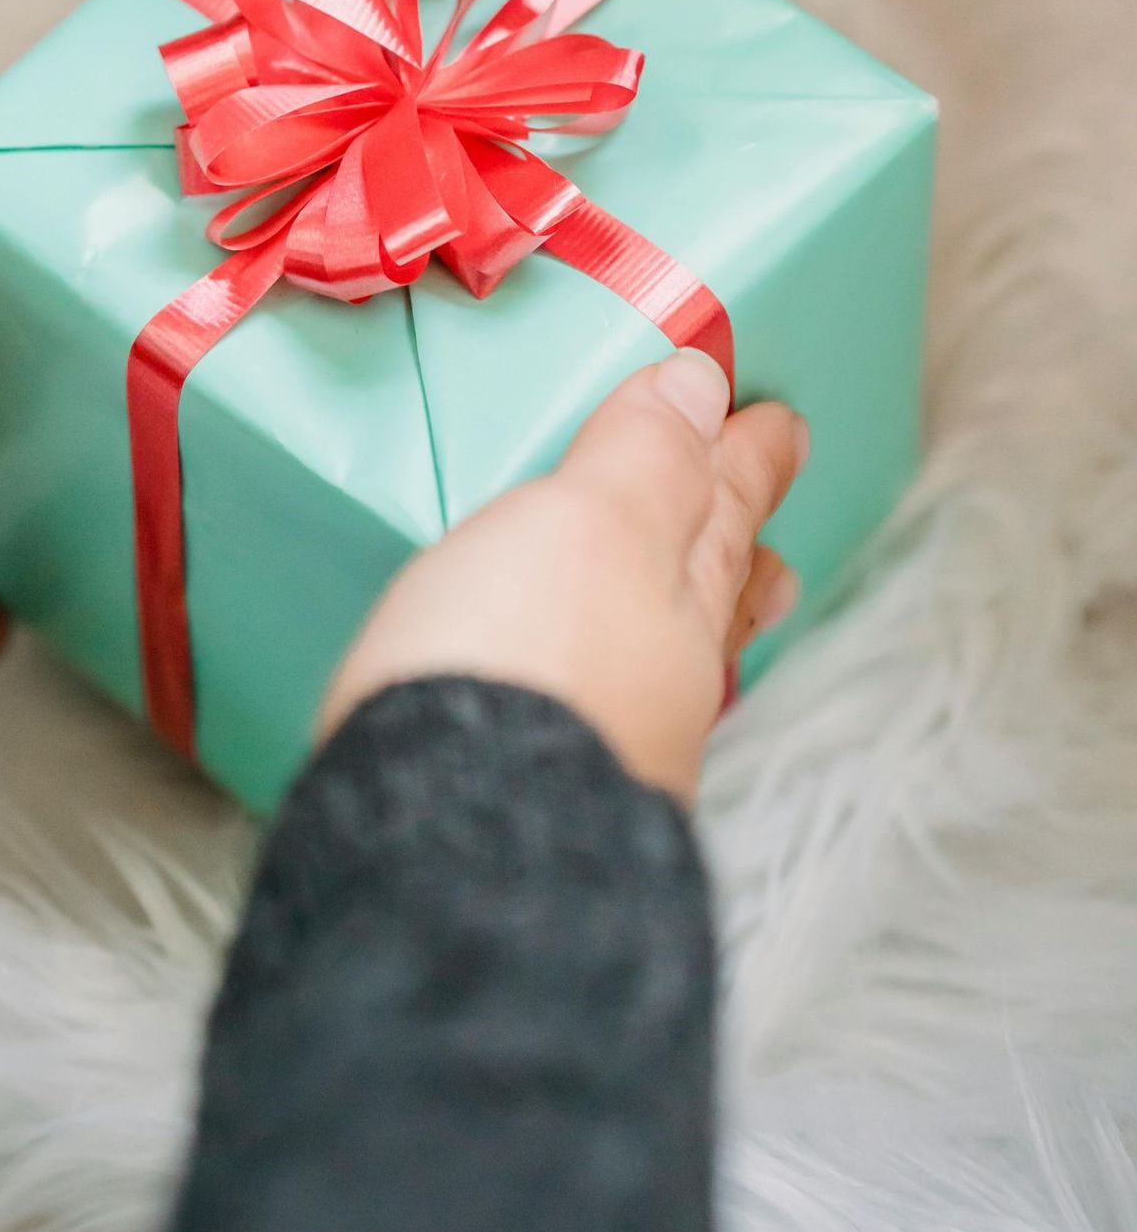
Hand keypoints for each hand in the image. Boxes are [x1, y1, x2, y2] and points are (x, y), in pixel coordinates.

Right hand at [321, 350, 806, 801]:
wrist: (453, 843)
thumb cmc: (521, 661)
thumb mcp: (583, 525)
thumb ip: (641, 459)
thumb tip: (703, 388)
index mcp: (677, 591)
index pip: (718, 504)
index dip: (742, 457)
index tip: (777, 423)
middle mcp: (664, 676)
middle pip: (712, 596)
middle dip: (736, 553)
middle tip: (773, 542)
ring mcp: (619, 749)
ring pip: (675, 670)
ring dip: (695, 631)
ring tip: (713, 618)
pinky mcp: (558, 804)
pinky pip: (616, 726)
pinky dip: (626, 698)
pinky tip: (608, 715)